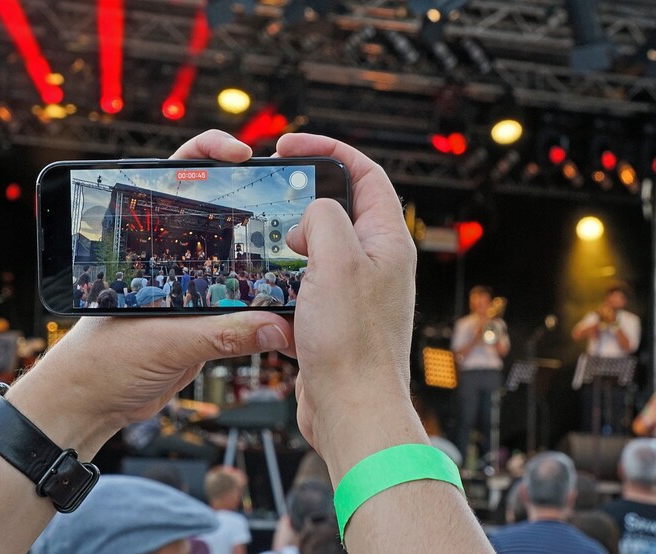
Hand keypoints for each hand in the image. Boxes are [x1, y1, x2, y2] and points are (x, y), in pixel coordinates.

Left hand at [8, 130, 294, 457]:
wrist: (90, 405)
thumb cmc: (101, 362)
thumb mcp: (164, 342)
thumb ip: (221, 333)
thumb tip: (276, 326)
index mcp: (149, 246)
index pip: (179, 179)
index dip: (210, 155)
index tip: (241, 155)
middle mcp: (172, 260)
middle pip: (219, 216)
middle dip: (254, 203)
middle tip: (289, 198)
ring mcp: (191, 290)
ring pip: (235, 261)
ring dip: (263, 259)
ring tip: (298, 250)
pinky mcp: (204, 322)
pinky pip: (240, 303)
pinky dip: (264, 303)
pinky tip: (288, 304)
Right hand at [278, 133, 418, 472]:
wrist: (352, 411)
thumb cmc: (352, 342)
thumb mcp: (336, 261)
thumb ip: (324, 218)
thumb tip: (311, 217)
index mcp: (388, 240)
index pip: (365, 174)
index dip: (329, 150)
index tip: (290, 146)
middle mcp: (379, 263)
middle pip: (342, 210)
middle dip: (306, 200)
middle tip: (275, 198)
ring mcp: (360, 293)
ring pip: (323, 250)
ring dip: (294, 245)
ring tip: (268, 247)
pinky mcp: (339, 320)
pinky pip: (311, 286)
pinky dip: (289, 283)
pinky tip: (270, 291)